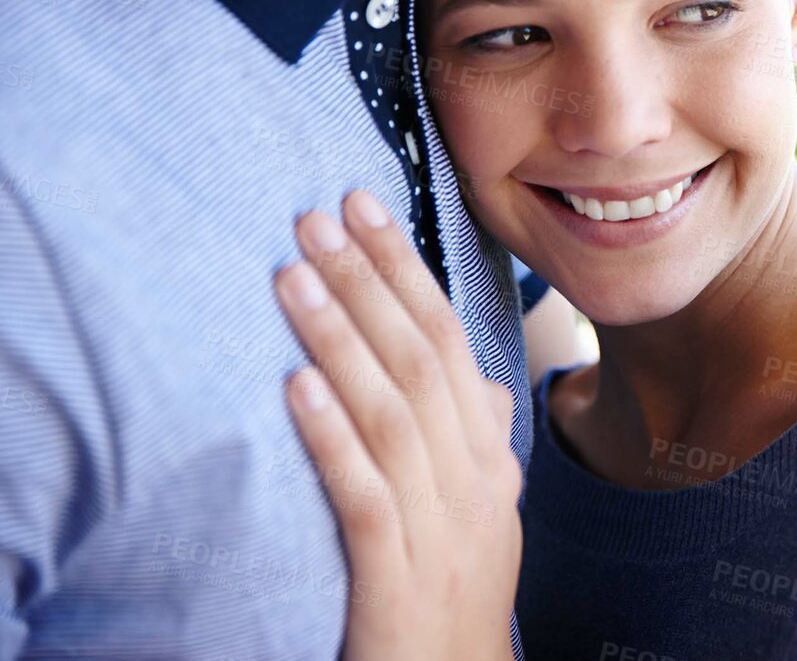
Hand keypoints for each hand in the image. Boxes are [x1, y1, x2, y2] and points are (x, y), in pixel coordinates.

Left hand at [274, 190, 521, 660]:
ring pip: (395, 415)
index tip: (365, 206)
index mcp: (490, 460)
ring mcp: (443, 532)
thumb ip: (475, 447)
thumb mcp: (478, 515)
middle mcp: (475, 484)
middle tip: (316, 216)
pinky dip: (333, 437)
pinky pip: (367, 497)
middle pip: (425, 361)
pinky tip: (295, 388)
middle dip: (370, 280)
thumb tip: (482, 383)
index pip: (452, 342)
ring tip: (293, 276)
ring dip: (342, 338)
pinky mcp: (398, 583)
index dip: (407, 270)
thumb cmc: (456, 603)